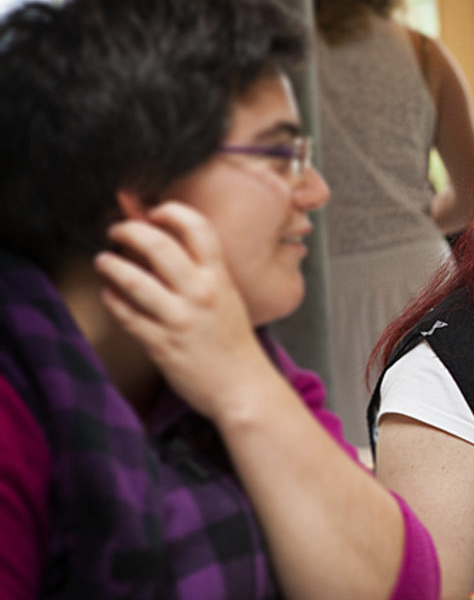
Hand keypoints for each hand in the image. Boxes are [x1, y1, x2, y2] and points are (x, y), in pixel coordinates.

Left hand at [94, 201, 276, 418]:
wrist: (244, 388)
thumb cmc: (234, 344)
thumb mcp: (229, 299)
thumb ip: (202, 274)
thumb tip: (167, 244)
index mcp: (221, 279)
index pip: (198, 228)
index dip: (172, 211)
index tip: (155, 211)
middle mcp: (201, 295)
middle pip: (158, 245)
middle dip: (129, 230)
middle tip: (117, 231)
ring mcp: (180, 320)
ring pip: (133, 280)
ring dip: (110, 264)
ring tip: (103, 260)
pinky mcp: (162, 345)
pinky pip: (126, 315)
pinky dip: (112, 299)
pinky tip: (109, 294)